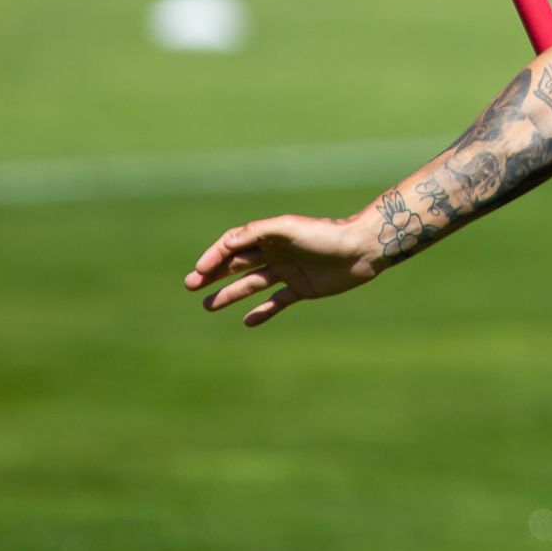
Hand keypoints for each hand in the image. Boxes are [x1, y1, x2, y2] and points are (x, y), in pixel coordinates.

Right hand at [185, 214, 380, 325]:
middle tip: (189, 286)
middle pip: (237, 264)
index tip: (200, 271)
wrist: (361, 249)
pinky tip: (247, 321)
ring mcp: (288, 271)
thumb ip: (257, 233)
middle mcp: (276, 253)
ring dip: (229, 294)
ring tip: (207, 305)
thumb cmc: (325, 234)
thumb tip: (227, 244)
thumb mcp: (288, 229)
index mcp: (270, 236)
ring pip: (252, 284)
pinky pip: (277, 302)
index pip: (233, 245)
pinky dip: (262, 311)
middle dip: (213, 275)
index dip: (215, 256)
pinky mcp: (302, 288)